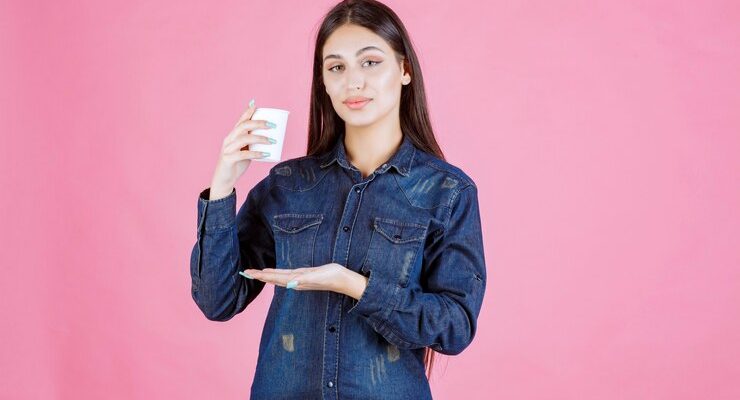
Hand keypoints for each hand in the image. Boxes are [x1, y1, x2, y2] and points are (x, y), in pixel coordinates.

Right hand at [209, 99, 275, 199]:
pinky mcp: (228, 159)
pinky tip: (265, 154)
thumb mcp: (245, 151)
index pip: (240, 121)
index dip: (247, 112)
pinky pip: (243, 154)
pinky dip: (256, 153)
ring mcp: (228, 149)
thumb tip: (271, 137)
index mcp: (232, 136)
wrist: (224, 179)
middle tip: (272, 125)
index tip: (257, 106)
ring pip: (244, 138)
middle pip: (243, 126)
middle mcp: (229, 140)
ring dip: (260, 138)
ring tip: (273, 141)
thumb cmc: (236, 164)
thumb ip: (252, 144)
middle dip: (258, 123)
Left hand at [240, 263, 368, 299]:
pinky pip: (286, 275)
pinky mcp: (303, 276)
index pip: (275, 278)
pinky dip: (277, 274)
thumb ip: (304, 280)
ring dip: (267, 276)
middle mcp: (295, 281)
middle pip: (273, 278)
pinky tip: (274, 274)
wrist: (342, 280)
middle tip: (246, 272)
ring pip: (278, 278)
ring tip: (256, 274)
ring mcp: (299, 279)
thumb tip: (290, 284)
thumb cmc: (331, 277)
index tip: (250, 273)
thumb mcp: (318, 276)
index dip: (262, 275)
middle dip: (260, 276)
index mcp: (296, 280)